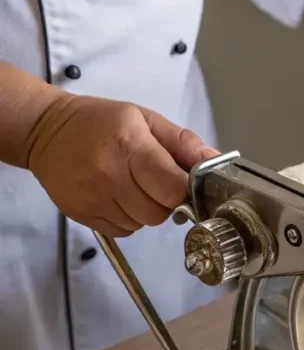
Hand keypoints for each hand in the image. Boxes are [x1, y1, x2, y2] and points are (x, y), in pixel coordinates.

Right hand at [26, 94, 217, 236]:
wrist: (44, 131)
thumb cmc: (100, 122)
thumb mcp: (144, 119)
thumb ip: (181, 142)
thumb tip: (214, 161)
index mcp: (130, 147)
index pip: (173, 188)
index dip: (185, 190)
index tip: (183, 182)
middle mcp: (110, 176)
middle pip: (160, 212)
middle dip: (167, 201)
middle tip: (156, 183)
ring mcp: (93, 198)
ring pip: (142, 224)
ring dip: (147, 211)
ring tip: (135, 187)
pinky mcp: (81, 214)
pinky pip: (122, 230)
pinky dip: (128, 219)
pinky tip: (119, 198)